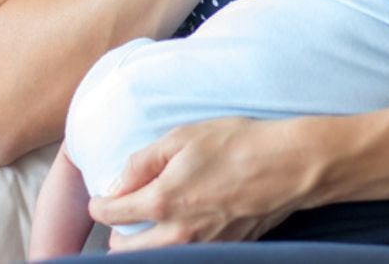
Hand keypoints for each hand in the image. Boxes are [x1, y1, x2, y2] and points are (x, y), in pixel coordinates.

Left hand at [87, 116, 330, 249]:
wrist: (290, 166)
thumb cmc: (239, 145)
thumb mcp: (183, 137)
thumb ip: (142, 161)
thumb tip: (116, 183)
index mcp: (161, 202)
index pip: (110, 214)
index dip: (99, 204)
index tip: (102, 198)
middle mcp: (176, 234)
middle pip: (123, 250)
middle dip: (117, 232)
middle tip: (126, 213)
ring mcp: (201, 247)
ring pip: (154, 258)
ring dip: (144, 245)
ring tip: (153, 223)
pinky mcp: (224, 250)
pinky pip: (187, 256)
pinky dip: (176, 247)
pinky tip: (185, 226)